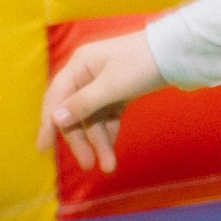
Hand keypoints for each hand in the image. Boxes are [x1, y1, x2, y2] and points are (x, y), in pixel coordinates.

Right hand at [37, 29, 165, 173]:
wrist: (177, 53)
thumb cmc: (142, 63)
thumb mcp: (111, 85)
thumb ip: (83, 103)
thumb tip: (55, 118)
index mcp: (79, 66)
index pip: (56, 98)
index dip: (48, 124)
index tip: (43, 149)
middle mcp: (87, 74)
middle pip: (75, 112)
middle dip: (81, 139)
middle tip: (88, 165)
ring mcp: (103, 83)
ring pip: (93, 117)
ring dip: (99, 141)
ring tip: (108, 166)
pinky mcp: (119, 91)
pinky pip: (107, 116)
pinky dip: (109, 131)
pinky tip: (112, 149)